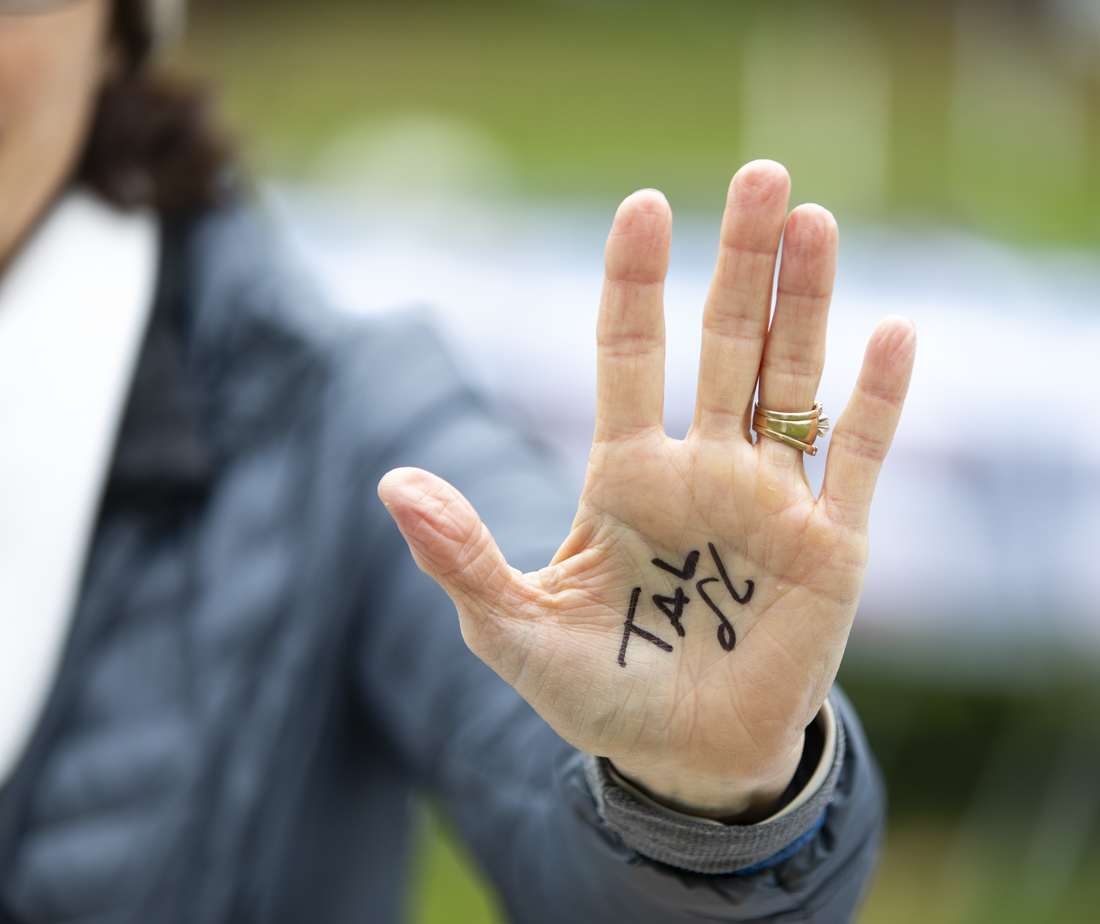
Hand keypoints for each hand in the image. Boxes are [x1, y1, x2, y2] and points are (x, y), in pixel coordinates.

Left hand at [378, 161, 915, 820]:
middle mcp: (702, 469)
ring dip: (805, 304)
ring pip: (792, 379)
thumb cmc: (597, 691)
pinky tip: (893, 333)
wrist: (685, 761)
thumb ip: (460, 556)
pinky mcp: (832, 545)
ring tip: (813, 221)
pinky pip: (860, 459)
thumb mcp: (513, 628)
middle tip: (760, 175)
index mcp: (625, 474)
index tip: (643, 206)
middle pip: (725, 342)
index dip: (635, 281)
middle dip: (742, 261)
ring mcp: (771, 499)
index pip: (627, 351)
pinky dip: (877, 402)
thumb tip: (390, 480)